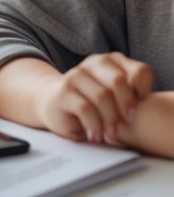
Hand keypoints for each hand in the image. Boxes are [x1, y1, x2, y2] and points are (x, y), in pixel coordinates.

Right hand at [36, 53, 153, 143]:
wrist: (52, 102)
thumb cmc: (90, 103)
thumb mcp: (113, 96)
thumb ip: (128, 95)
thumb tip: (140, 109)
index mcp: (111, 62)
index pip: (140, 71)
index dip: (145, 91)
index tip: (138, 109)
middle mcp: (93, 63)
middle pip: (119, 81)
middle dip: (126, 107)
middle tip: (126, 124)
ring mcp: (75, 75)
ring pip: (102, 96)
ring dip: (110, 120)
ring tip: (110, 135)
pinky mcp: (63, 91)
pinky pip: (85, 108)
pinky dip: (94, 126)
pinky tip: (94, 136)